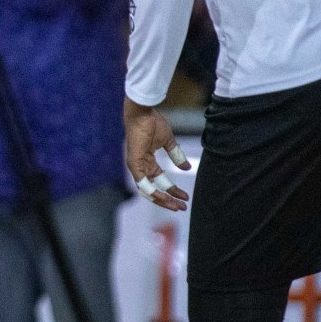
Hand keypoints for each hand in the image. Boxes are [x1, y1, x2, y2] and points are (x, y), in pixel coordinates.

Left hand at [124, 97, 190, 211]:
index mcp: (148, 163)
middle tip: (182, 208)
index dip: (173, 191)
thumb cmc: (153, 123)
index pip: (161, 182)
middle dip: (168, 200)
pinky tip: (164, 197)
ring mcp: (136, 166)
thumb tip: (186, 168)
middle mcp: (141, 167)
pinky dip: (152, 191)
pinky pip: (142, 183)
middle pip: (154, 190)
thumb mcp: (168, 142)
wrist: (143, 113)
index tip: (186, 197)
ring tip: (176, 206)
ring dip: (162, 199)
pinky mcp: (134, 164)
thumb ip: (176, 155)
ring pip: (148, 190)